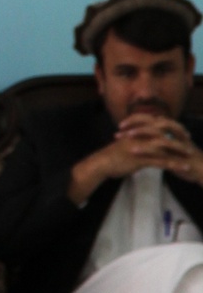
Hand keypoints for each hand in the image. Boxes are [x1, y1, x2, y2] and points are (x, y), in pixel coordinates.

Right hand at [68, 116, 202, 201]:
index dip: (172, 126)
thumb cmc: (113, 155)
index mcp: (138, 130)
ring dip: (179, 150)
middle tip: (190, 140)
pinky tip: (182, 168)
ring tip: (190, 156)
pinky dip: (173, 164)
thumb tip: (146, 139)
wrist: (102, 163)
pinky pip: (160, 161)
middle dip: (179, 135)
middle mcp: (141, 135)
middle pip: (164, 132)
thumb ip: (138, 139)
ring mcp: (141, 146)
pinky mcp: (141, 159)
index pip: (159, 124)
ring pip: (165, 146)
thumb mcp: (126, 142)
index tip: (182, 132)